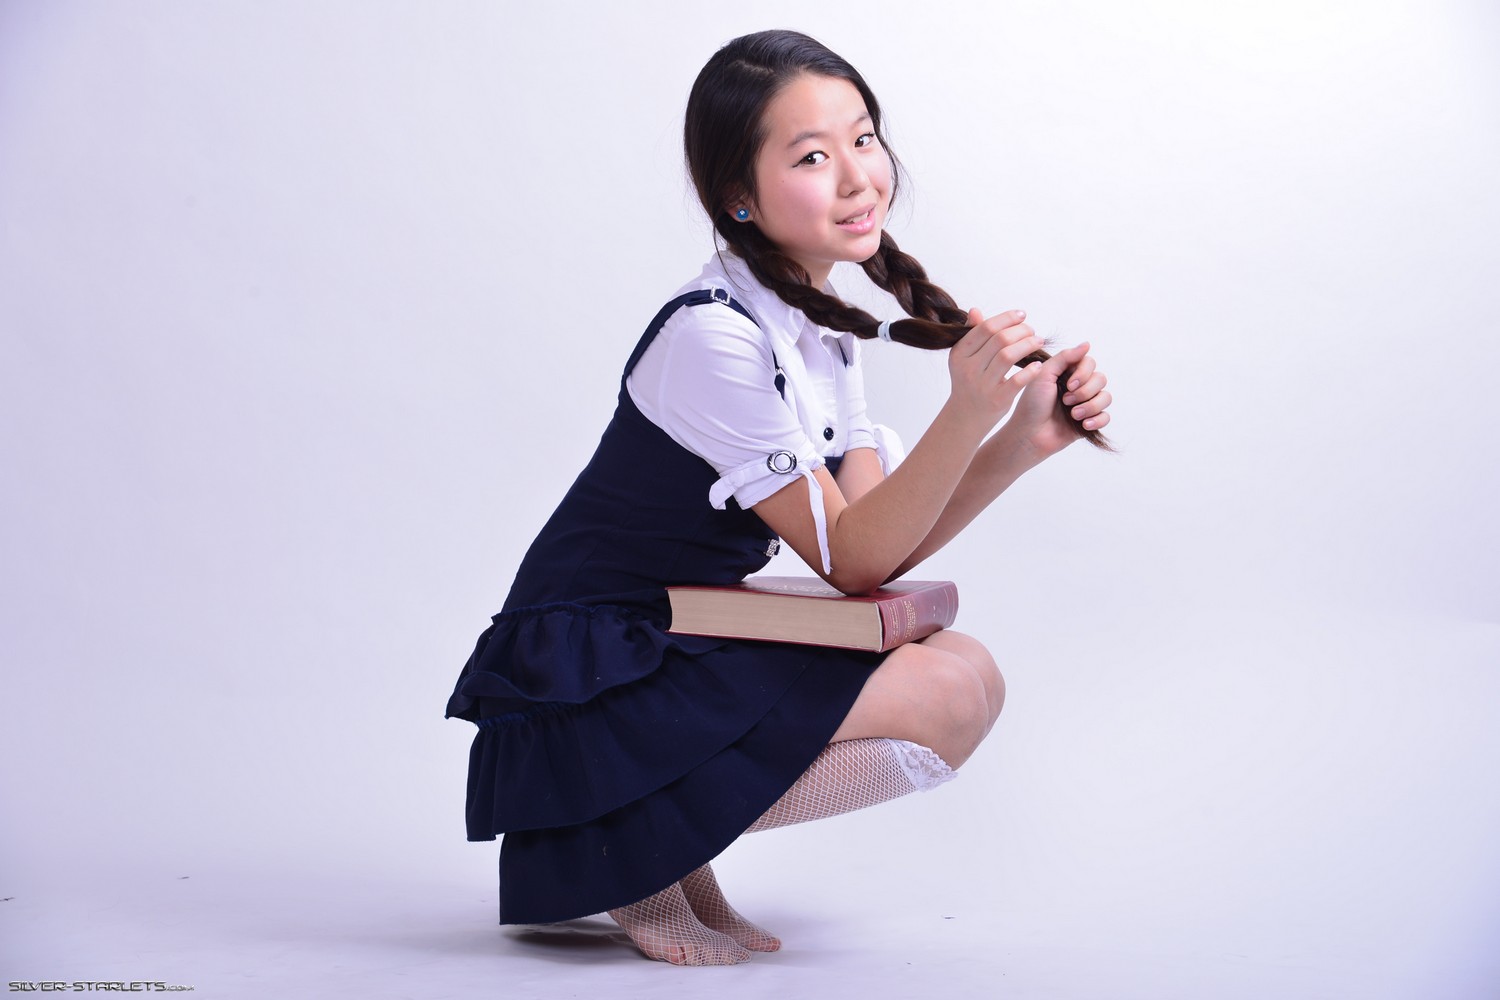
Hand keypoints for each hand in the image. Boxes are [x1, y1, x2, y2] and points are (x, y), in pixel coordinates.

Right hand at [946, 308, 1047, 430]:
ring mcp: (982, 385)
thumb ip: (972, 334)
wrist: (966, 415)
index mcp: (960, 354)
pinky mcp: (997, 400)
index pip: (986, 328)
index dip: (1007, 318)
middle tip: (1032, 331)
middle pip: (1000, 339)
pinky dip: (1030, 371)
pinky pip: (1017, 381)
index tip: (1022, 315)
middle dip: (1021, 331)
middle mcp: (969, 368)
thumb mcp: (964, 358)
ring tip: (1038, 342)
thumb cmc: (969, 382)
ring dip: (1028, 345)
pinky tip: (1037, 365)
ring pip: (1008, 356)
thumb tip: (976, 311)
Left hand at [1006, 340, 1111, 459]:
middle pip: (1101, 379)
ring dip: (1091, 406)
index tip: (1069, 384)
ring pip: (1106, 397)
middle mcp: (1078, 387)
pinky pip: (1106, 417)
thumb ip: (1065, 357)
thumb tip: (1087, 344)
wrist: (1028, 435)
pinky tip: (1083, 425)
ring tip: (1073, 415)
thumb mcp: (1044, 375)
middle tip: (1066, 400)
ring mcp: (1084, 404)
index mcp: (1067, 373)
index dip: (1083, 373)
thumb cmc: (1031, 404)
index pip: (1089, 363)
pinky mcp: (1088, 421)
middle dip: (1086, 391)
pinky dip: (1097, 420)